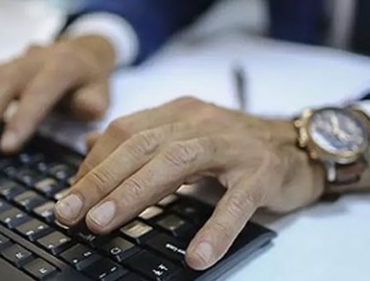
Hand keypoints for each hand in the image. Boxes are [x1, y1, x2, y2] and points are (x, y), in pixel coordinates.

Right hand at [0, 35, 115, 153]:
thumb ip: (94, 101)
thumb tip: (88, 110)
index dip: (23, 118)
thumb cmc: (89, 79)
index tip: (8, 147)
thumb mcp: (103, 90)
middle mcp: (26, 61)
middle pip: (0, 86)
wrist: (82, 51)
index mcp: (58, 66)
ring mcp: (5, 64)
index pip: (38, 92)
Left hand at [53, 97, 325, 269]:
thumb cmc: (238, 147)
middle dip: (101, 180)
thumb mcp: (186, 136)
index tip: (68, 197)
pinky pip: (236, 203)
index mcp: (179, 112)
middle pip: (142, 145)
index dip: (93, 164)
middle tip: (70, 213)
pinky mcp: (263, 172)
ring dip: (135, 194)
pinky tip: (196, 256)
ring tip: (105, 224)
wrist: (302, 146)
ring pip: (177, 163)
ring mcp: (234, 145)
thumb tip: (89, 145)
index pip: (126, 131)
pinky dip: (215, 229)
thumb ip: (143, 140)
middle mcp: (202, 121)